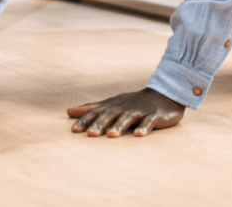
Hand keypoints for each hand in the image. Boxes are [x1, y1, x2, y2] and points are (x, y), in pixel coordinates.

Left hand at [68, 88, 185, 137]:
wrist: (163, 95)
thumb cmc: (132, 103)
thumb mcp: (111, 103)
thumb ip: (91, 108)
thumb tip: (68, 111)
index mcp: (113, 105)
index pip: (96, 112)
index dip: (86, 120)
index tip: (75, 130)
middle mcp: (124, 107)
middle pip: (111, 115)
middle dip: (100, 124)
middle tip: (91, 134)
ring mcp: (140, 111)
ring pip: (128, 118)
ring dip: (120, 126)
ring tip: (112, 135)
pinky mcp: (155, 115)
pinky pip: (149, 121)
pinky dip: (144, 127)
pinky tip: (139, 134)